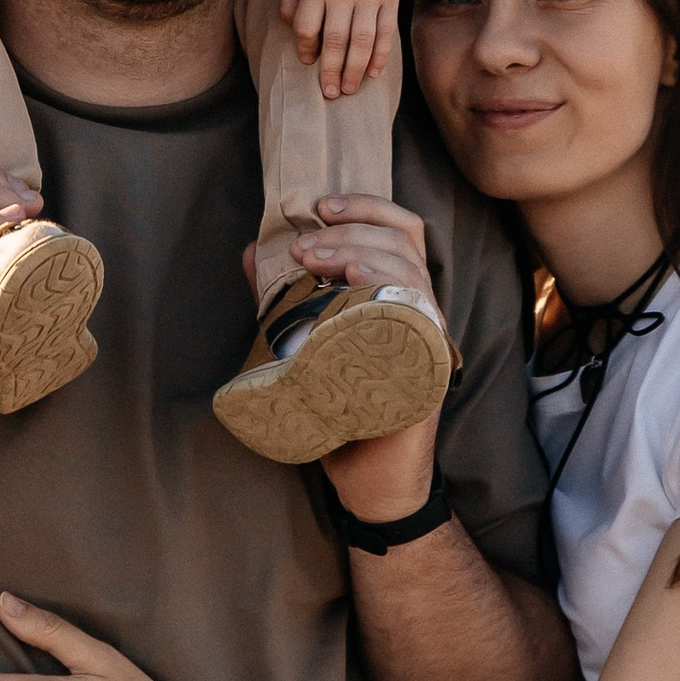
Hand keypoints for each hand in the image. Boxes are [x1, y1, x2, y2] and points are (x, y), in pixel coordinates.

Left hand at [244, 190, 449, 529]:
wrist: (367, 475)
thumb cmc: (342, 403)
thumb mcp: (306, 338)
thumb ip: (283, 295)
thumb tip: (253, 250)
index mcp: (400, 293)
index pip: (402, 230)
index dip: (367, 206)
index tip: (319, 205)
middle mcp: (421, 309)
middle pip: (404, 242)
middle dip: (350, 230)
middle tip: (302, 245)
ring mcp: (426, 337)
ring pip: (409, 271)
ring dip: (358, 253)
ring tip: (314, 260)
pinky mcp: (424, 367)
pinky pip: (418, 315)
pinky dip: (386, 289)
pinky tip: (354, 282)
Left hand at [274, 0, 401, 97]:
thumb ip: (289, 3)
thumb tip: (293, 33)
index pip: (306, 26)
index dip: (305, 48)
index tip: (308, 62)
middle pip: (335, 39)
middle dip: (331, 70)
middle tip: (329, 93)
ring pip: (362, 41)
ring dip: (355, 70)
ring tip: (349, 89)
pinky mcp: (389, 0)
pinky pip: (386, 34)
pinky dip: (380, 57)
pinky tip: (372, 74)